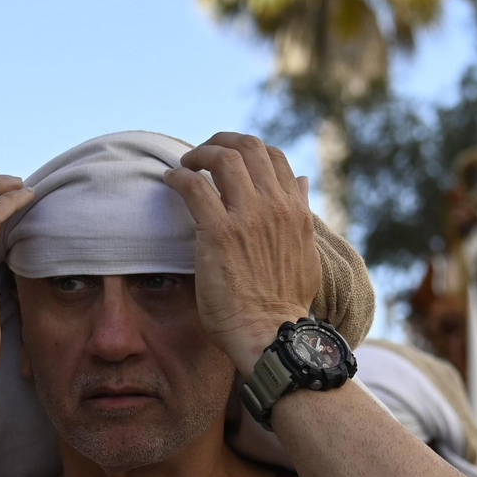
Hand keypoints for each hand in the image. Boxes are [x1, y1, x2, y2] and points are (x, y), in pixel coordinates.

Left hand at [163, 133, 320, 370]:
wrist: (271, 334)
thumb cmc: (284, 303)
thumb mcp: (305, 251)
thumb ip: (302, 214)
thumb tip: (303, 181)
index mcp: (295, 210)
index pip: (274, 157)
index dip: (247, 150)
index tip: (228, 160)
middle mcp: (275, 206)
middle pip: (248, 147)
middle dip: (220, 142)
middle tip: (201, 156)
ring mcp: (247, 216)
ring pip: (223, 158)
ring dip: (199, 155)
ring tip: (185, 166)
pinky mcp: (219, 232)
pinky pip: (194, 186)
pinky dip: (179, 177)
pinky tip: (170, 182)